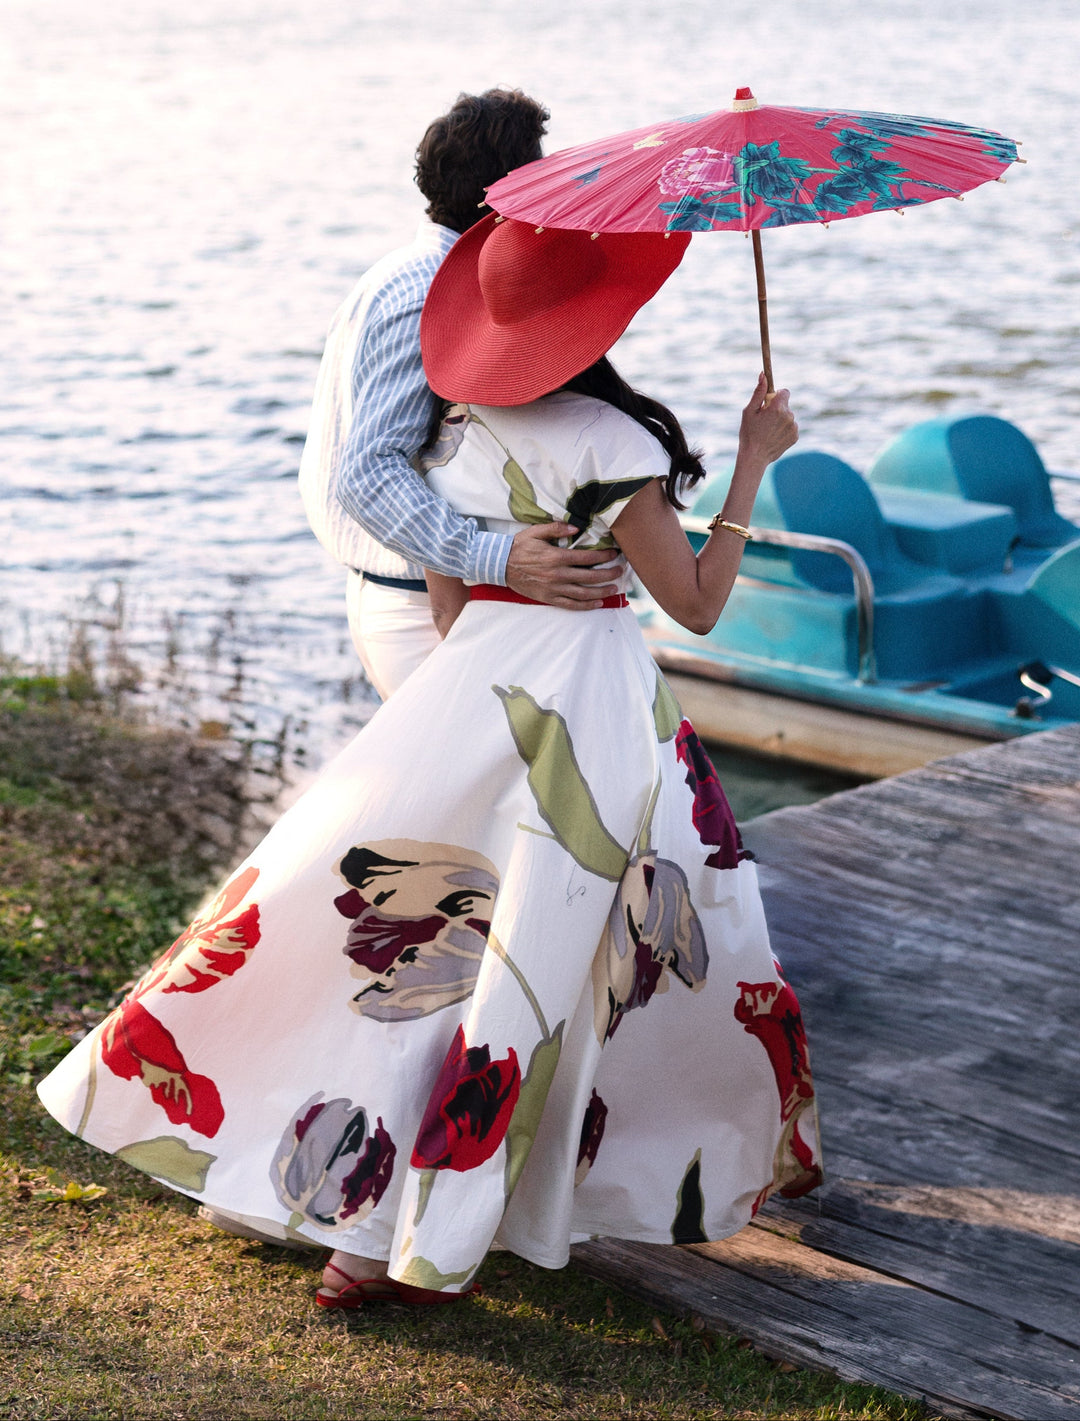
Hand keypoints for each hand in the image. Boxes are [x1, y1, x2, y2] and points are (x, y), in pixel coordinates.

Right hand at [505, 523, 623, 608]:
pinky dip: (585, 605)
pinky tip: (597, 603)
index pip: (587, 558)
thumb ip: (556, 528)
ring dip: (601, 592)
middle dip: (608, 574)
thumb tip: (576, 528)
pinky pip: (570, 605)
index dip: (604, 556)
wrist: (500, 565)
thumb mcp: (536, 531)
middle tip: (620, 571)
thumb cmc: (519, 546)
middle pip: (590, 577)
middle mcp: (557, 574)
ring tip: (614, 588)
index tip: (615, 554)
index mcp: (556, 557)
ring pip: (583, 593)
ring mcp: (553, 588)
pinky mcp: (548, 598)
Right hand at [737, 373, 798, 467]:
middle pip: (785, 405)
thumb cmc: (748, 434)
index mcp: (777, 407)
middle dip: (777, 409)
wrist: (754, 458)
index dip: (776, 396)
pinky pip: (791, 427)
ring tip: (768, 431)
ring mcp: (793, 427)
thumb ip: (758, 392)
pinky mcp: (795, 436)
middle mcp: (789, 416)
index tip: (769, 403)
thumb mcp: (749, 411)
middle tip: (765, 420)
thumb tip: (763, 375)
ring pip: (788, 416)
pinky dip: (784, 430)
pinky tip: (774, 437)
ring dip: (781, 420)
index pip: (784, 392)